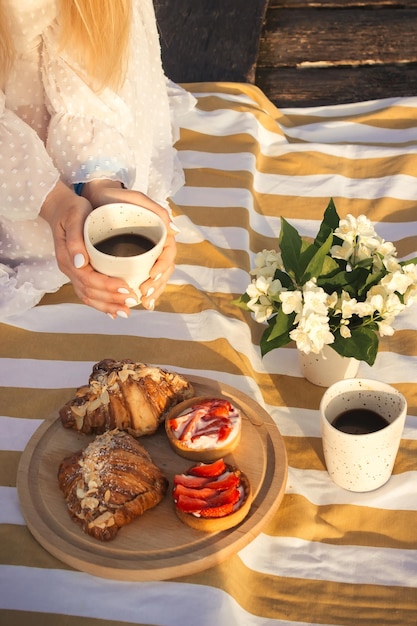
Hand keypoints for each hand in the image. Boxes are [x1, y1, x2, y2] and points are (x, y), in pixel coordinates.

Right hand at [40, 181, 137, 316]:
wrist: (61, 207)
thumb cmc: (71, 209)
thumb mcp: (75, 217)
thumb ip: (75, 239)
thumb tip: (80, 263)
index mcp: (67, 258)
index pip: (88, 279)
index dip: (108, 286)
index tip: (127, 288)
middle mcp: (69, 269)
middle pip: (89, 293)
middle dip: (111, 300)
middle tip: (133, 302)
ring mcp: (73, 272)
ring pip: (88, 297)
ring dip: (107, 306)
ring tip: (126, 311)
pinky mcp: (79, 272)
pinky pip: (88, 293)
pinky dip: (101, 303)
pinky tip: (113, 310)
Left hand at [82, 180, 177, 309]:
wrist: (97, 199)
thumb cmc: (116, 198)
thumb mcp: (136, 198)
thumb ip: (157, 210)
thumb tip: (175, 232)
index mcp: (160, 233)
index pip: (168, 254)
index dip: (162, 267)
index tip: (151, 276)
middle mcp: (155, 246)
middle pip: (165, 270)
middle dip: (158, 285)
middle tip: (145, 294)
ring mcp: (145, 254)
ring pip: (156, 278)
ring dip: (154, 292)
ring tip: (144, 302)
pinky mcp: (133, 260)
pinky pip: (143, 278)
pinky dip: (144, 291)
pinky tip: (141, 302)